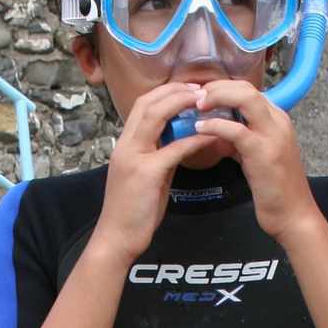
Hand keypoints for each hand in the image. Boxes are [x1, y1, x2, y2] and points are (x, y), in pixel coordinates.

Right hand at [89, 82, 214, 264]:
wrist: (116, 239)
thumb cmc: (133, 214)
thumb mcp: (146, 179)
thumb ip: (159, 158)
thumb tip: (179, 145)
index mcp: (125, 145)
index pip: (142, 106)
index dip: (165, 93)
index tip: (187, 90)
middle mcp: (126, 146)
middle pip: (148, 102)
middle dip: (175, 90)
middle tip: (200, 88)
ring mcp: (134, 157)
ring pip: (157, 115)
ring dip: (182, 103)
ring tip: (204, 101)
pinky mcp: (147, 173)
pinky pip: (175, 148)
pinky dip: (194, 139)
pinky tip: (211, 136)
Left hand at [189, 80, 321, 247]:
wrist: (293, 215)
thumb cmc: (274, 190)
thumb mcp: (255, 158)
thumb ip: (240, 142)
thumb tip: (218, 134)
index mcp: (277, 120)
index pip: (249, 90)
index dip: (224, 88)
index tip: (204, 96)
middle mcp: (278, 121)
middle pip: (246, 87)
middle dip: (218, 87)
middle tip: (196, 96)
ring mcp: (272, 134)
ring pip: (245, 98)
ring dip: (218, 97)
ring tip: (198, 106)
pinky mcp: (262, 152)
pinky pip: (235, 130)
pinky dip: (215, 126)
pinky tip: (200, 129)